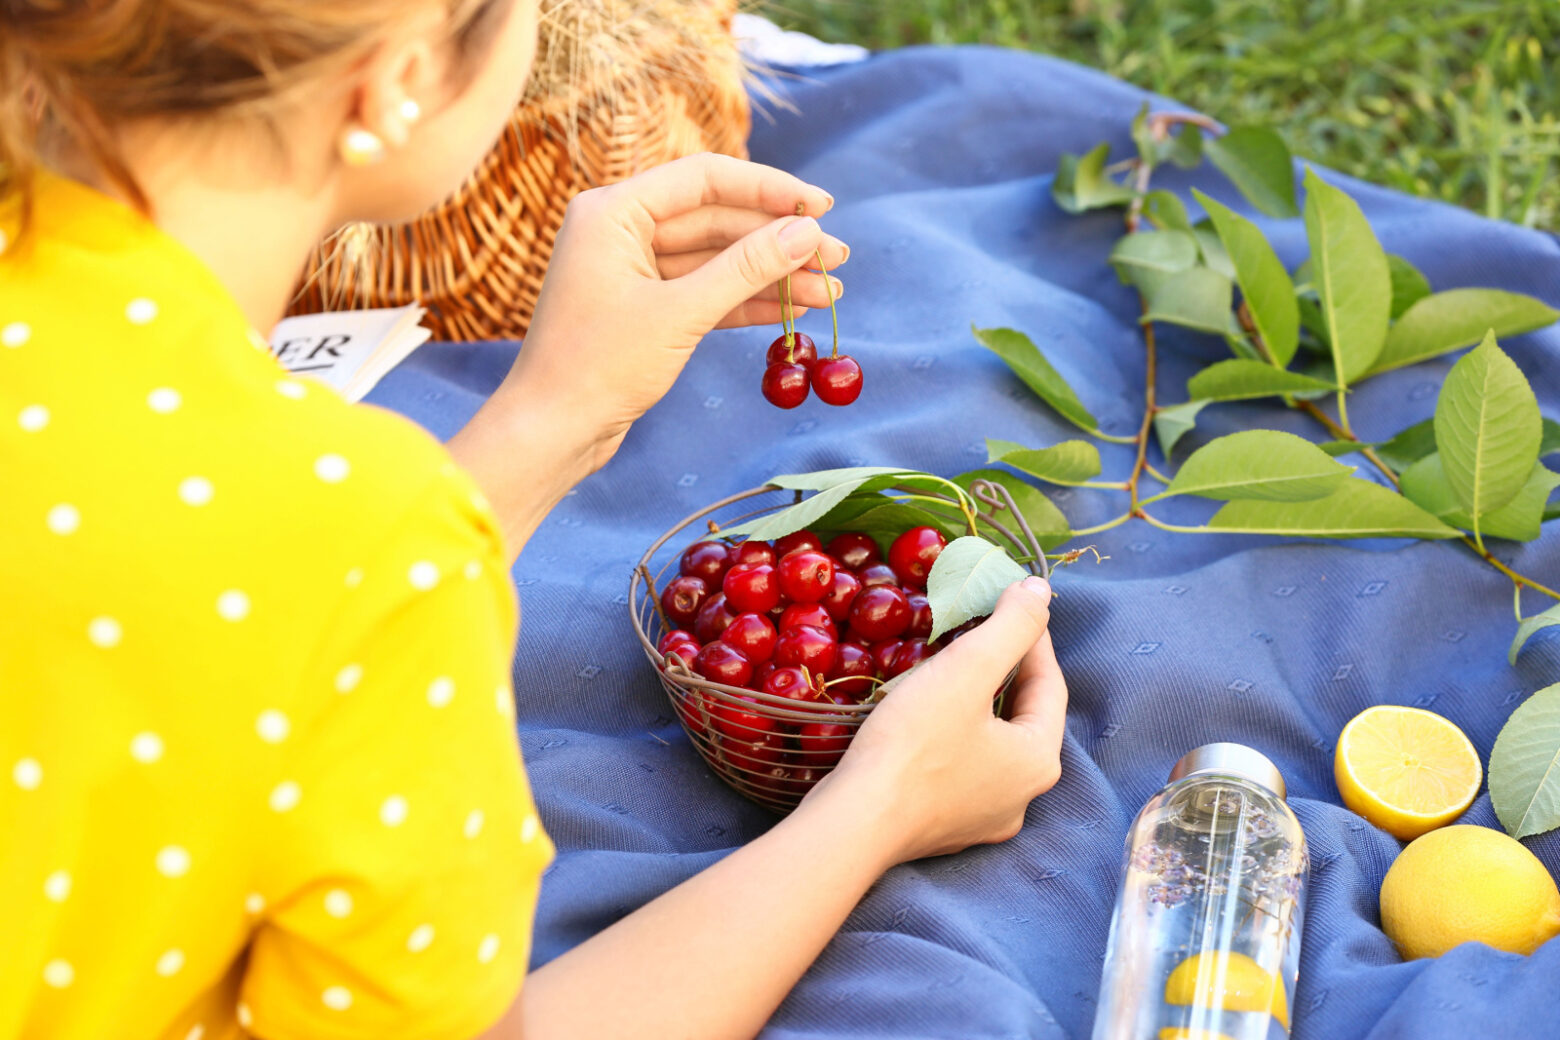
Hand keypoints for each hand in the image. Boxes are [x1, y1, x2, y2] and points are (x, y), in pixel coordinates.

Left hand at [507, 153, 848, 469]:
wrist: (551, 433)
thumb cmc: (601, 367)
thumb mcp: (681, 313)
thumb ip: (746, 268)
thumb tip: (807, 231)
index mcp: (613, 210)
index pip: (706, 178)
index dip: (770, 189)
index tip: (823, 207)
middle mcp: (620, 230)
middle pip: (716, 219)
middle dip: (778, 240)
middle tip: (838, 257)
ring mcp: (631, 270)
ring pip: (715, 260)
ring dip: (771, 275)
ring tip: (831, 291)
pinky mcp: (643, 309)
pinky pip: (703, 292)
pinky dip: (746, 301)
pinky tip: (794, 310)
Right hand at [815, 576, 1067, 864]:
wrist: (854, 822)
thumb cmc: (914, 743)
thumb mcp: (968, 670)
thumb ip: (1011, 627)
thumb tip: (1040, 591)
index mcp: (1039, 761)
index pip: (1049, 684)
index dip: (1032, 636)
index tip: (1010, 601)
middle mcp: (1021, 798)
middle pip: (1021, 717)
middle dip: (1004, 671)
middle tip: (979, 632)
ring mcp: (982, 820)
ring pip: (990, 745)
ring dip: (977, 706)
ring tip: (950, 671)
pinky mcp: (944, 829)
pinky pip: (960, 770)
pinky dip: (953, 738)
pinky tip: (926, 721)